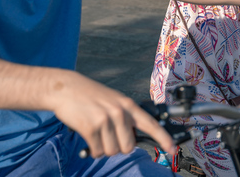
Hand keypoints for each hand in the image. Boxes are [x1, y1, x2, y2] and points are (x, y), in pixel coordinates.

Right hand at [51, 72, 175, 158]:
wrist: (66, 88)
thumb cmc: (90, 96)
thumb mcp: (114, 101)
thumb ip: (126, 117)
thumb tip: (133, 140)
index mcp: (128, 105)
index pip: (151, 124)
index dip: (164, 139)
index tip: (173, 149)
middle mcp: (120, 112)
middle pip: (128, 147)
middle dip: (118, 146)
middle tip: (108, 135)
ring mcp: (105, 120)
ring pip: (112, 151)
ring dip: (103, 148)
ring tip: (97, 132)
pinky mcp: (91, 128)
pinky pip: (97, 151)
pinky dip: (92, 149)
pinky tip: (88, 136)